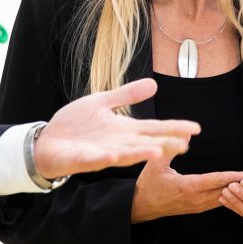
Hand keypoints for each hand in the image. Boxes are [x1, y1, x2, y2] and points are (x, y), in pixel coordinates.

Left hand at [35, 78, 198, 179]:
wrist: (47, 141)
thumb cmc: (75, 125)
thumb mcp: (102, 103)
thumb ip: (127, 95)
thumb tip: (154, 84)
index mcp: (124, 130)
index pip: (154, 128)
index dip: (174, 128)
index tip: (195, 128)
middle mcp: (118, 143)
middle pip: (145, 144)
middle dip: (164, 145)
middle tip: (184, 146)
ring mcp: (100, 152)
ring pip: (125, 154)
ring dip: (140, 154)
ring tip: (157, 152)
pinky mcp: (81, 159)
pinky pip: (94, 159)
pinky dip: (104, 157)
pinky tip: (114, 154)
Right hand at [130, 152, 242, 222]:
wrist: (141, 207)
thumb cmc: (148, 184)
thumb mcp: (155, 163)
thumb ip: (170, 148)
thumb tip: (186, 134)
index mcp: (188, 187)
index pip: (217, 181)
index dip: (235, 177)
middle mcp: (196, 199)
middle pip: (227, 192)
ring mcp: (198, 206)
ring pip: (225, 199)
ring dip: (240, 192)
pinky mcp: (198, 208)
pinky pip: (219, 202)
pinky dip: (232, 196)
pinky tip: (241, 190)